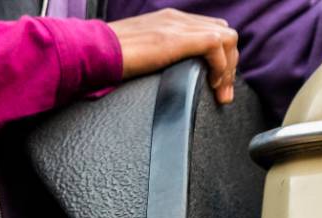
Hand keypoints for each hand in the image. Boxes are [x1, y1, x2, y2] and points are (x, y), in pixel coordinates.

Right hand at [110, 11, 238, 102]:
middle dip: (229, 64)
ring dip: (229, 68)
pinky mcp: (178, 39)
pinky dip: (221, 67)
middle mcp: (177, 19)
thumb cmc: (105, 59)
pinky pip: (216, 46)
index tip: (214, 85)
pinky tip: (213, 86)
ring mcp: (179, 27)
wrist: (92, 51)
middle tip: (222, 93)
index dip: (218, 58)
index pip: (208, 30)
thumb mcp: (136, 55)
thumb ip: (152, 59)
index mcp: (168, 21)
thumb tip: (156, 79)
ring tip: (220, 93)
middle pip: (223, 33)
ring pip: (226, 38)